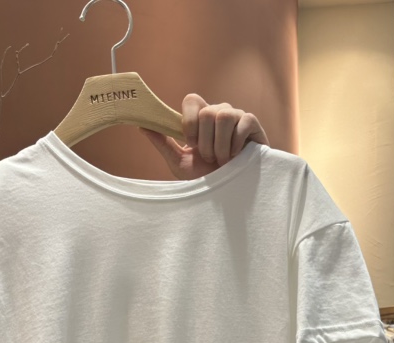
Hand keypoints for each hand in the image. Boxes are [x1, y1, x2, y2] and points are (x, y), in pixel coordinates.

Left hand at [142, 93, 268, 179]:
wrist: (230, 192)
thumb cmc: (205, 176)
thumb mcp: (180, 162)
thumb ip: (163, 143)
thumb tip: (141, 125)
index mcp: (200, 118)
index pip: (191, 100)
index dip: (189, 122)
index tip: (190, 143)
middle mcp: (218, 112)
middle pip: (206, 111)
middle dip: (204, 141)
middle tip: (208, 158)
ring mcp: (236, 116)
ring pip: (223, 116)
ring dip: (220, 145)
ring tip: (222, 160)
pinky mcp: (252, 123)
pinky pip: (243, 122)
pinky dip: (236, 143)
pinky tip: (236, 156)